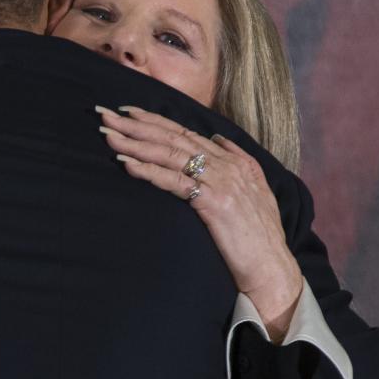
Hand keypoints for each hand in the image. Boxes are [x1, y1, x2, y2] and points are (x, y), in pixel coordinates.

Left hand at [97, 105, 302, 339]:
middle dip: (137, 124)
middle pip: (173, 137)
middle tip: (106, 114)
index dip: (155, 120)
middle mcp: (227, 164)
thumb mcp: (255, 189)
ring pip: (170, 154)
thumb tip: (219, 139)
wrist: (272, 266)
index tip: (128, 112)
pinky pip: (174, 181)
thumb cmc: (259, 236)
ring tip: (108, 134)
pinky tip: (126, 163)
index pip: (186, 133)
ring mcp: (221, 181)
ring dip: (135, 143)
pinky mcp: (213, 202)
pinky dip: (148, 170)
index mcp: (234, 160)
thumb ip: (238, 160)